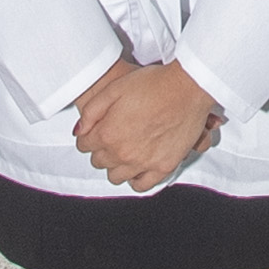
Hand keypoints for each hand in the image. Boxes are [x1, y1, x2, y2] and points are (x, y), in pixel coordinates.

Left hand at [72, 55, 220, 194]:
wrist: (188, 87)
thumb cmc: (154, 83)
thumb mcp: (115, 88)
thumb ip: (92, 111)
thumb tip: (80, 131)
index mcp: (107, 133)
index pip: (84, 145)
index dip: (89, 136)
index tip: (95, 131)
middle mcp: (122, 153)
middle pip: (99, 162)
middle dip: (102, 149)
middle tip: (113, 137)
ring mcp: (143, 163)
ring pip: (116, 176)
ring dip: (116, 165)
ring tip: (125, 151)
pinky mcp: (163, 167)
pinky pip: (141, 185)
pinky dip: (135, 178)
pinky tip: (137, 167)